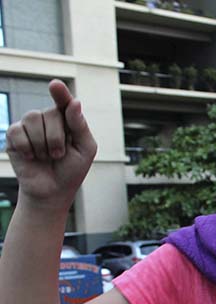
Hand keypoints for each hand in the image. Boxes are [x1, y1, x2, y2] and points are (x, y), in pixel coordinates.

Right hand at [6, 80, 96, 210]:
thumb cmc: (71, 170)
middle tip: (59, 155)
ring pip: (32, 118)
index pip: (64, 102)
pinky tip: (31, 157)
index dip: (60, 93)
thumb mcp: (84, 149)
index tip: (55, 85)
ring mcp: (30, 126)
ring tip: (47, 156)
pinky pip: (17, 131)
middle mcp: (48, 119)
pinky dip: (27, 147)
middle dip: (57, 138)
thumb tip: (75, 102)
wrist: (51, 191)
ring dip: (42, 143)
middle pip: (50, 113)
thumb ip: (80, 126)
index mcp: (67, 120)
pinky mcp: (14, 136)